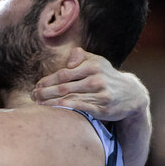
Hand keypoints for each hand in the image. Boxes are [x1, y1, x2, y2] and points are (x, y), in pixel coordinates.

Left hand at [31, 48, 148, 120]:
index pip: (64, 74)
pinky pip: (80, 108)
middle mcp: (96, 79)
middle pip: (63, 87)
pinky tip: (55, 109)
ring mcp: (100, 94)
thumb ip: (80, 56)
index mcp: (92, 66)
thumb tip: (69, 60)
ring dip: (50, 102)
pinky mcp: (102, 109)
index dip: (47, 80)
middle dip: (44, 92)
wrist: (132, 95)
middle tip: (32, 96)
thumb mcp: (97, 61)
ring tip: (37, 104)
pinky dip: (66, 109)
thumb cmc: (106, 76)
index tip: (36, 86)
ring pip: (69, 98)